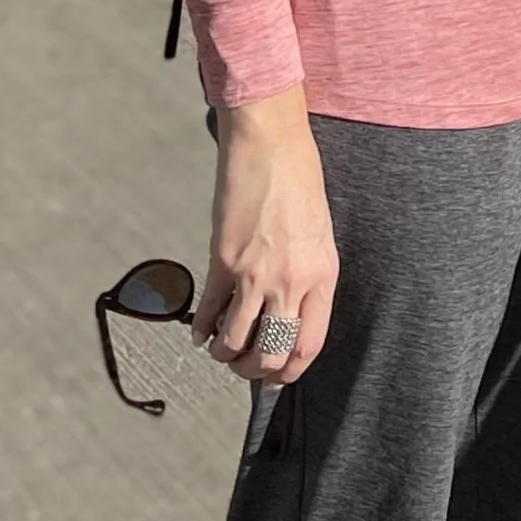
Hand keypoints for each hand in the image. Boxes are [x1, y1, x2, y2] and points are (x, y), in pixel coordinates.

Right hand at [194, 87, 338, 385]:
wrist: (271, 144)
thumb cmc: (300, 181)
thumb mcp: (320, 234)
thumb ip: (309, 275)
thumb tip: (291, 312)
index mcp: (322, 275)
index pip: (309, 346)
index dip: (289, 371)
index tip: (276, 377)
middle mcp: (291, 281)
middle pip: (271, 354)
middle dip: (253, 371)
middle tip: (244, 366)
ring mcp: (255, 273)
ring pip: (234, 342)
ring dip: (224, 355)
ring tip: (221, 350)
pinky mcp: (223, 261)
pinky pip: (208, 312)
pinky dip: (200, 329)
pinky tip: (199, 332)